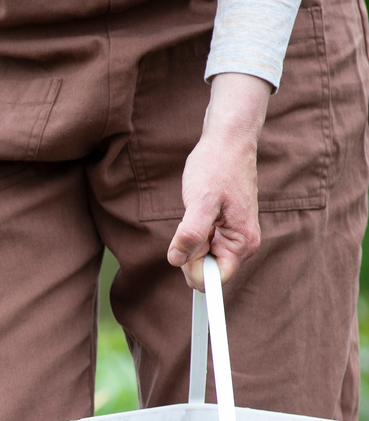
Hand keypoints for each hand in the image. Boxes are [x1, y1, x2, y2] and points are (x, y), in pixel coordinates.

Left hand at [167, 71, 271, 289]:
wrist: (227, 140)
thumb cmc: (216, 166)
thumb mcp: (200, 200)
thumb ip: (190, 234)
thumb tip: (177, 260)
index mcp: (242, 243)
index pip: (213, 280)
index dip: (192, 268)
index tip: (185, 247)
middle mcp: (243, 244)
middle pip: (206, 270)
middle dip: (191, 250)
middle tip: (194, 218)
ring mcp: (235, 237)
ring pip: (202, 256)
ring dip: (191, 238)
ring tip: (199, 210)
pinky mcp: (226, 229)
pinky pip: (203, 242)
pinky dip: (194, 230)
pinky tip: (201, 209)